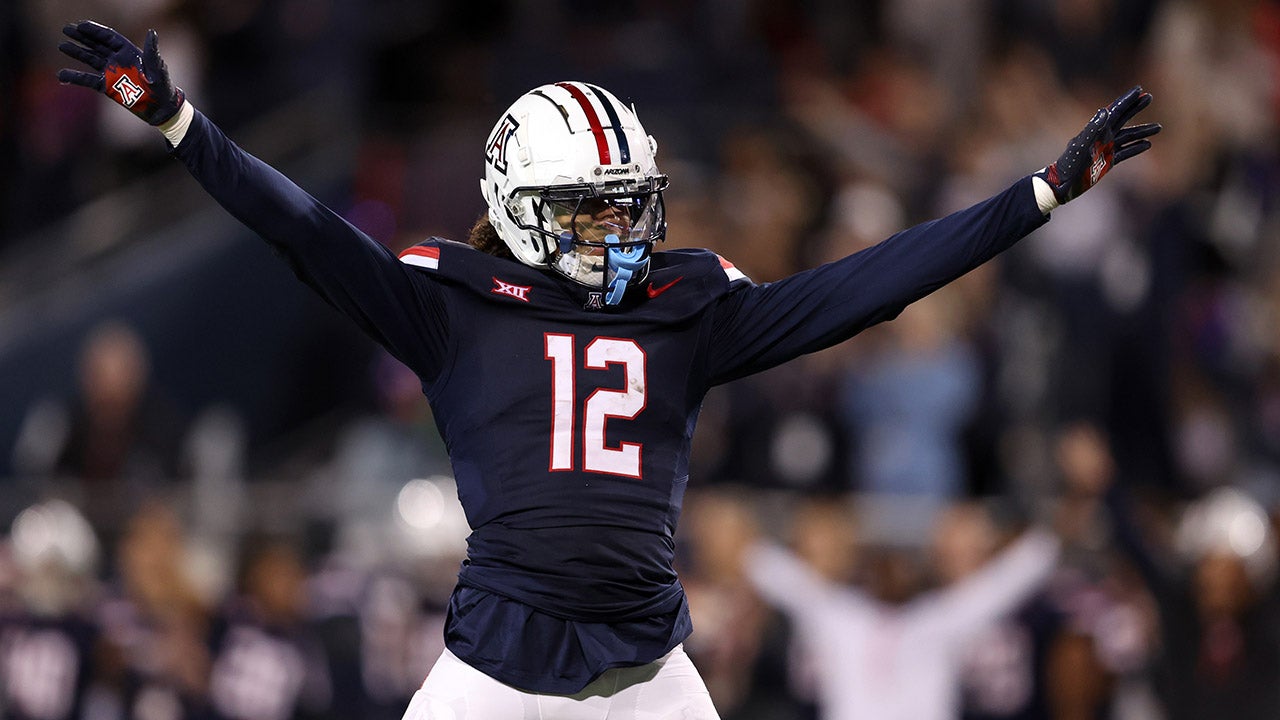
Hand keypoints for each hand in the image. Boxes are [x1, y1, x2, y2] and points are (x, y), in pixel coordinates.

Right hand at [57, 20, 184, 125]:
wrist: (161, 110)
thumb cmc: (163, 87)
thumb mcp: (157, 69)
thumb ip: (151, 52)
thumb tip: (152, 32)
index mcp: (129, 52)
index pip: (109, 37)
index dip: (95, 31)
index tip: (80, 25)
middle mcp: (118, 60)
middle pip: (96, 45)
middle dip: (82, 37)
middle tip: (65, 29)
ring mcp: (112, 73)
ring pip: (90, 59)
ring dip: (77, 52)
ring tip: (62, 46)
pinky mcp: (108, 87)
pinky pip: (88, 80)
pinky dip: (75, 78)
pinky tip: (61, 75)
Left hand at [1038, 86, 1160, 204]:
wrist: (1063, 184)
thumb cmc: (1069, 164)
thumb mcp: (1081, 145)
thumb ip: (1093, 128)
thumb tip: (1106, 110)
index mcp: (1097, 129)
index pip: (1115, 110)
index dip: (1126, 99)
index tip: (1139, 89)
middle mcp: (1103, 136)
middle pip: (1123, 118)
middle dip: (1135, 108)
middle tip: (1149, 97)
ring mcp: (1106, 148)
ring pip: (1128, 136)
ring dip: (1142, 130)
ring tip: (1159, 127)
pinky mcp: (1108, 161)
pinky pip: (1125, 152)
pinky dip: (1136, 147)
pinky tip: (1147, 144)